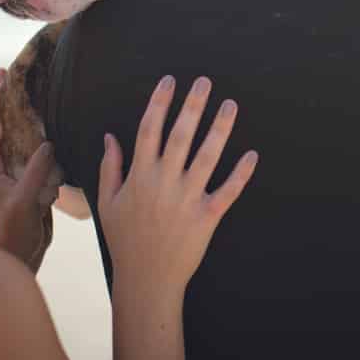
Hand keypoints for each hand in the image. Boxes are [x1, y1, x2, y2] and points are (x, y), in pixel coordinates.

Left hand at [0, 69, 62, 270]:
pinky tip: (43, 126)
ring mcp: (11, 172)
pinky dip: (32, 133)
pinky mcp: (25, 179)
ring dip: (17, 114)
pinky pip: (27, 149)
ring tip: (23, 92)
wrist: (21, 254)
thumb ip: (35, 172)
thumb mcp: (25, 200)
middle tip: (5, 74)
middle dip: (1, 101)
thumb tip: (46, 144)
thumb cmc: (15, 229)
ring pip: (12, 136)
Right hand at [99, 75, 257, 298]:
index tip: (169, 81)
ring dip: (220, 128)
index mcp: (139, 175)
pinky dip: (241, 173)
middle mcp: (164, 182)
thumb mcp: (107, 201)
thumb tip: (110, 136)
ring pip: (208, 156)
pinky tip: (252, 154)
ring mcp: (187, 198)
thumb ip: (109, 166)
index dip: (159, 102)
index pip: (149, 129)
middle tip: (205, 81)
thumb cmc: (125, 239)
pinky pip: (228, 191)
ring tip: (230, 105)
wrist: (146, 278)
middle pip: (181, 135)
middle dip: (193, 105)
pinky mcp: (207, 216)